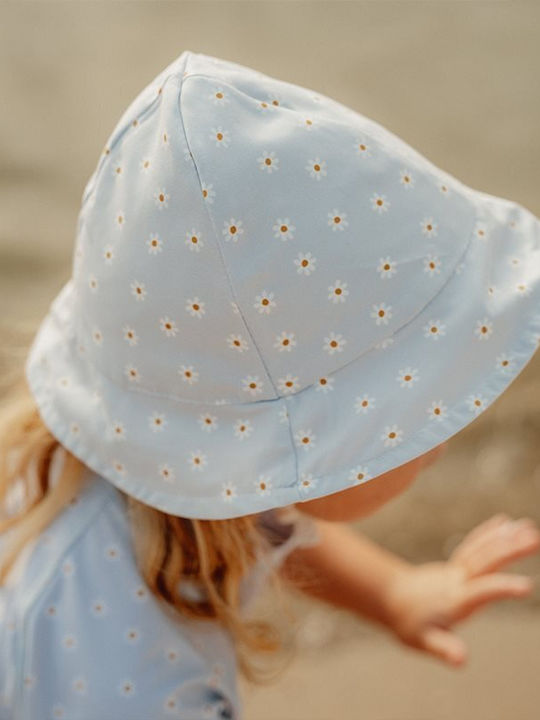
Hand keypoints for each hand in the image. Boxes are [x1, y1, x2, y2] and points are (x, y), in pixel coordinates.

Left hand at [384, 514, 539, 666]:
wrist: (388, 598)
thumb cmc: (409, 623)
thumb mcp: (424, 641)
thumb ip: (444, 648)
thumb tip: (461, 660)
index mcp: (454, 601)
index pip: (481, 592)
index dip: (502, 588)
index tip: (528, 586)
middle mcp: (457, 581)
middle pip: (484, 562)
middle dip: (509, 550)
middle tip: (534, 537)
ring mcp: (455, 570)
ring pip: (481, 550)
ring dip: (505, 538)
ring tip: (528, 526)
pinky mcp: (455, 566)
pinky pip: (474, 546)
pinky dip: (489, 533)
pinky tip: (505, 522)